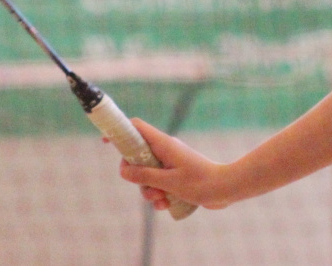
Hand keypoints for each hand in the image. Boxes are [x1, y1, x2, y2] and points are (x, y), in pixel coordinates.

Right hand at [116, 118, 233, 210]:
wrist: (226, 189)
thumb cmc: (200, 182)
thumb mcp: (168, 181)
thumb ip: (144, 176)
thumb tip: (122, 170)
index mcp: (163, 144)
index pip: (137, 128)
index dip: (120, 131)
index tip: (105, 140)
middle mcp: (165, 151)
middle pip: (137, 158)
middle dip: (137, 177)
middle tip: (148, 188)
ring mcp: (171, 163)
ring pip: (147, 175)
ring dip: (149, 191)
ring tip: (162, 199)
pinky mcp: (176, 176)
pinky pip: (159, 184)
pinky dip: (160, 195)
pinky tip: (167, 204)